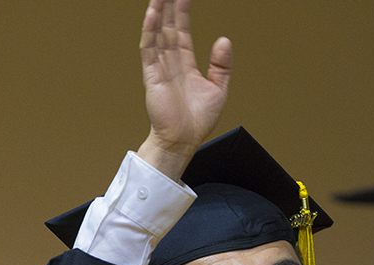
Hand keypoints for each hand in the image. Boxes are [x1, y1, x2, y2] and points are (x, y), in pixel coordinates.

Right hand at [137, 0, 232, 178]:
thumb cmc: (197, 122)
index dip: (182, 13)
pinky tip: (152, 14)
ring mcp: (159, 68)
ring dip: (158, 12)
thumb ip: (222, 65)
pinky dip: (150, 30)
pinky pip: (149, 49)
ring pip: (157, 33)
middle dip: (168, 6)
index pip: (181, 32)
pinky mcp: (152, 76)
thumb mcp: (219, 89)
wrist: (183, 141)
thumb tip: (224, 39)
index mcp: (185, 65)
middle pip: (167, 27)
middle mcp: (171, 64)